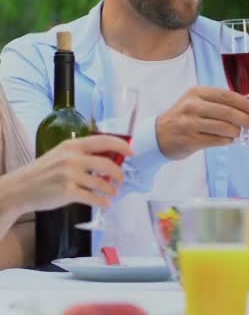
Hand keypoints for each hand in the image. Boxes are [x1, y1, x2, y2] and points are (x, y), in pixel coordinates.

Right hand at [7, 136, 133, 213]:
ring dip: (112, 190)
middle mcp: (72, 158)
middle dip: (120, 174)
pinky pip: (93, 197)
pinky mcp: (67, 192)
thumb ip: (82, 154)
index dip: (122, 145)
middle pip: (107, 164)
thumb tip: (110, 158)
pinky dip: (103, 201)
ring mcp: (70, 175)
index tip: (133, 152)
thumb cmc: (44, 171)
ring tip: (114, 193)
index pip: (103, 141)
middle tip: (122, 180)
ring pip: (102, 183)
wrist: (21, 188)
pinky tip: (105, 203)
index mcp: (72, 146)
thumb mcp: (62, 155)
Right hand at [156, 87, 248, 159]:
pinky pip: (216, 141)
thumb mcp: (196, 102)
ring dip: (236, 131)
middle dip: (245, 119)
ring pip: (223, 127)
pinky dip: (227, 141)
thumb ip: (217, 103)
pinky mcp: (190, 140)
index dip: (244, 103)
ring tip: (239, 133)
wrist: (157, 135)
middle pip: (227, 112)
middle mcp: (192, 106)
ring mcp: (190, 123)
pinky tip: (229, 140)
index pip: (226, 96)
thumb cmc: (183, 117)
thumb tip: (246, 109)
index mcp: (196, 93)